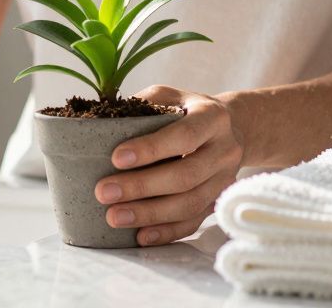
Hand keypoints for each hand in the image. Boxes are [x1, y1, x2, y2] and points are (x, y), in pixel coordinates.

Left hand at [93, 85, 244, 245]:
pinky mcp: (218, 201)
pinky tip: (141, 236)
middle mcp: (225, 150)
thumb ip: (141, 105)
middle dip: (142, 187)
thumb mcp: (168, 95)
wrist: (233, 128)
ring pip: (190, 204)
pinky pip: (194, 222)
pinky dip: (167, 231)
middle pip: (186, 176)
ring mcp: (225, 179)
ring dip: (150, 214)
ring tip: (114, 217)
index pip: (184, 135)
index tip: (116, 158)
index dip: (151, 149)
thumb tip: (98, 120)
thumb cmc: (187, 109)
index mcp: (212, 117)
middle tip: (104, 192)